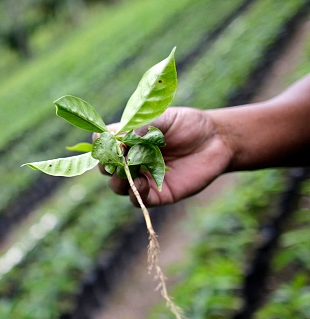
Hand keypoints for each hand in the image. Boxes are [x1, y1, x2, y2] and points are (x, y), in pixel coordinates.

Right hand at [95, 107, 232, 206]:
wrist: (217, 140)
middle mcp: (131, 160)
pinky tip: (141, 182)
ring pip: (117, 186)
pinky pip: (138, 199)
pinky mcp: (157, 194)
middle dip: (106, 163)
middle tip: (117, 156)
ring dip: (119, 179)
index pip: (103, 144)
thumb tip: (118, 138)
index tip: (107, 139)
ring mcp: (143, 178)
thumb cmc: (189, 125)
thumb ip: (141, 127)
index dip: (101, 142)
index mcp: (128, 140)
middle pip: (106, 167)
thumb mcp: (164, 119)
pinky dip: (135, 192)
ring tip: (129, 169)